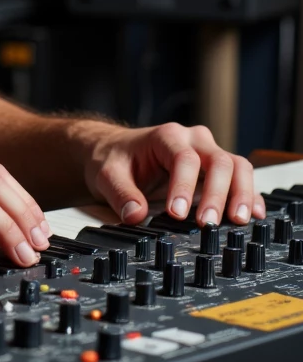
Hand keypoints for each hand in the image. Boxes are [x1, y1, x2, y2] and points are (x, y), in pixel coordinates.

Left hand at [75, 120, 262, 226]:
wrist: (116, 150)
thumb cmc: (114, 159)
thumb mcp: (108, 174)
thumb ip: (121, 194)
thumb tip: (135, 216)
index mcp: (167, 136)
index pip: (184, 159)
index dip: (184, 186)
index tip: (177, 214)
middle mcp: (193, 140)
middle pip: (219, 161)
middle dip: (218, 194)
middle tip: (209, 224)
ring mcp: (208, 152)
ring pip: (237, 167)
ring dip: (241, 194)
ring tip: (238, 221)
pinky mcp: (215, 169)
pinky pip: (241, 177)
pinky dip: (250, 195)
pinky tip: (254, 214)